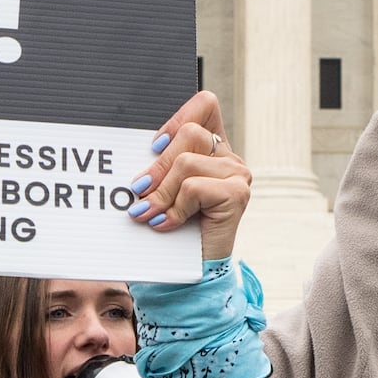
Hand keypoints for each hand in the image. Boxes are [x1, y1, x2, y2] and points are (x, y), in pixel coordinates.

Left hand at [136, 91, 247, 260]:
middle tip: (139, 193)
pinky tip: (168, 224)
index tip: (156, 145)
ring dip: (161, 193)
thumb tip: (138, 157)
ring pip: (186, 163)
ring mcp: (238, 174)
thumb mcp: (163, 189)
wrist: (195, 272)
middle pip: (189, 134)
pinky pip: (193, 188)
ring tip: (150, 214)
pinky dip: (175, 208)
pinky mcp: (237, 194)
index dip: (178, 118)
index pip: (204, 105)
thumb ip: (160, 166)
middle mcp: (229, 157)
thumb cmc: (174, 228)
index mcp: (213, 148)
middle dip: (157, 166)